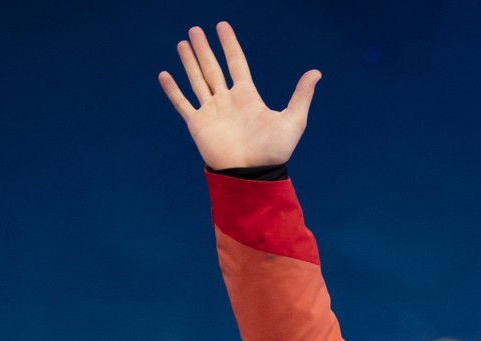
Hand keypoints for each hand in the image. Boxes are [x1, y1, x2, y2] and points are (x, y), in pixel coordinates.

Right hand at [158, 22, 319, 169]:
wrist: (252, 174)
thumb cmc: (274, 151)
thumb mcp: (293, 121)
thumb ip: (301, 96)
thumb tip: (316, 73)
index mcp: (247, 97)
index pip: (236, 63)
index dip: (229, 44)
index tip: (222, 26)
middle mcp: (227, 100)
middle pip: (213, 68)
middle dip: (204, 49)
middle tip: (195, 29)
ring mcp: (211, 111)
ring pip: (197, 80)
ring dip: (189, 62)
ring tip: (182, 43)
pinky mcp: (198, 124)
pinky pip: (182, 103)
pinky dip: (172, 90)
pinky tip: (164, 74)